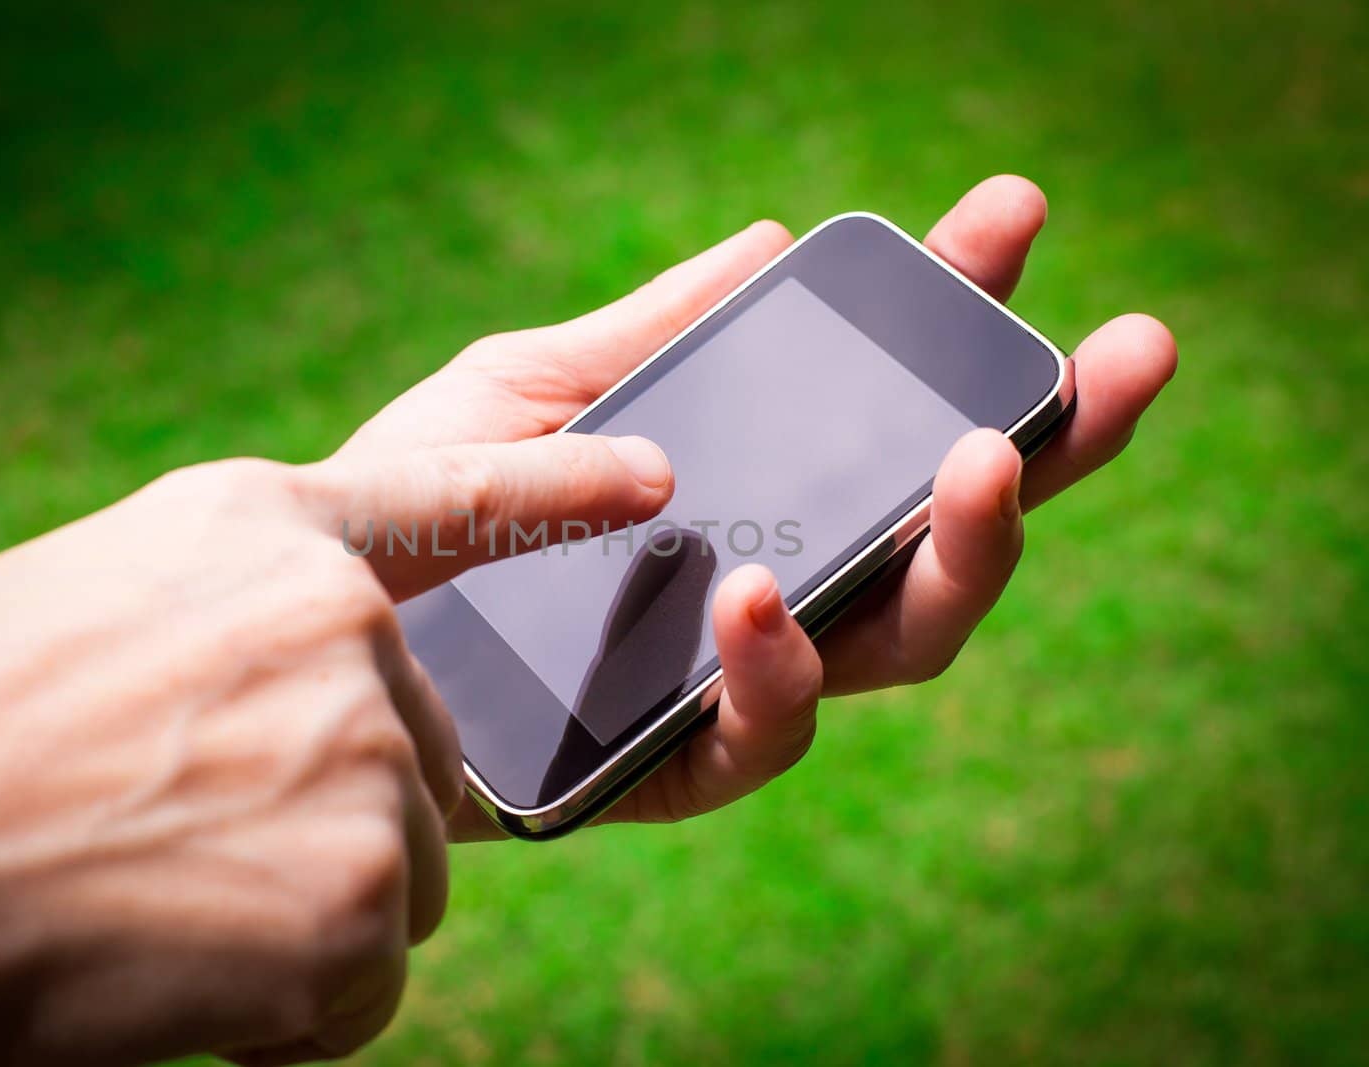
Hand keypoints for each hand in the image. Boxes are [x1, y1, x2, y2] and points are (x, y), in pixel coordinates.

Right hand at [0, 437, 670, 1065]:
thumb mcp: (105, 612)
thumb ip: (245, 627)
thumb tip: (341, 695)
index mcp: (261, 529)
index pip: (452, 493)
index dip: (561, 482)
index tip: (654, 475)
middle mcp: (336, 618)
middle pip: (422, 756)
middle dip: (331, 821)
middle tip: (173, 839)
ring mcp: (362, 743)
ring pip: (402, 873)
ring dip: (302, 920)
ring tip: (155, 900)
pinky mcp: (365, 882)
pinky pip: (370, 978)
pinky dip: (286, 1008)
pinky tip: (169, 970)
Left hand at [342, 175, 1178, 836]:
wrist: (316, 626)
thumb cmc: (423, 503)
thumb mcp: (529, 390)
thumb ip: (648, 334)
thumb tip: (768, 245)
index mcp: (754, 490)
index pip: (892, 411)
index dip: (962, 320)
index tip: (1012, 221)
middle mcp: (776, 583)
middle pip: (947, 533)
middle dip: (1051, 444)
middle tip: (1119, 355)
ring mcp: (738, 677)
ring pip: (903, 640)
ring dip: (962, 554)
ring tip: (977, 466)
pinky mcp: (676, 762)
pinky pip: (765, 730)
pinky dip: (775, 663)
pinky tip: (753, 592)